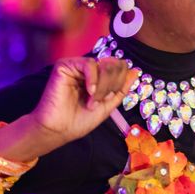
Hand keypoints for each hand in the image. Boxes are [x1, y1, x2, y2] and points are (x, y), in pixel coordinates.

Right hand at [0, 56, 138, 162]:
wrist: (58, 130)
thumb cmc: (79, 120)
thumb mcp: (108, 105)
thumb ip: (121, 88)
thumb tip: (136, 70)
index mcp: (98, 77)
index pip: (120, 67)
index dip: (121, 82)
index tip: (110, 99)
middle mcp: (88, 69)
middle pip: (114, 64)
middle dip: (112, 85)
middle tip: (100, 101)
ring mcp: (76, 66)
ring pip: (103, 64)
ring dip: (103, 86)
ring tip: (92, 101)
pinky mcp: (65, 65)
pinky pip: (89, 63)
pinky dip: (93, 79)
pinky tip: (90, 91)